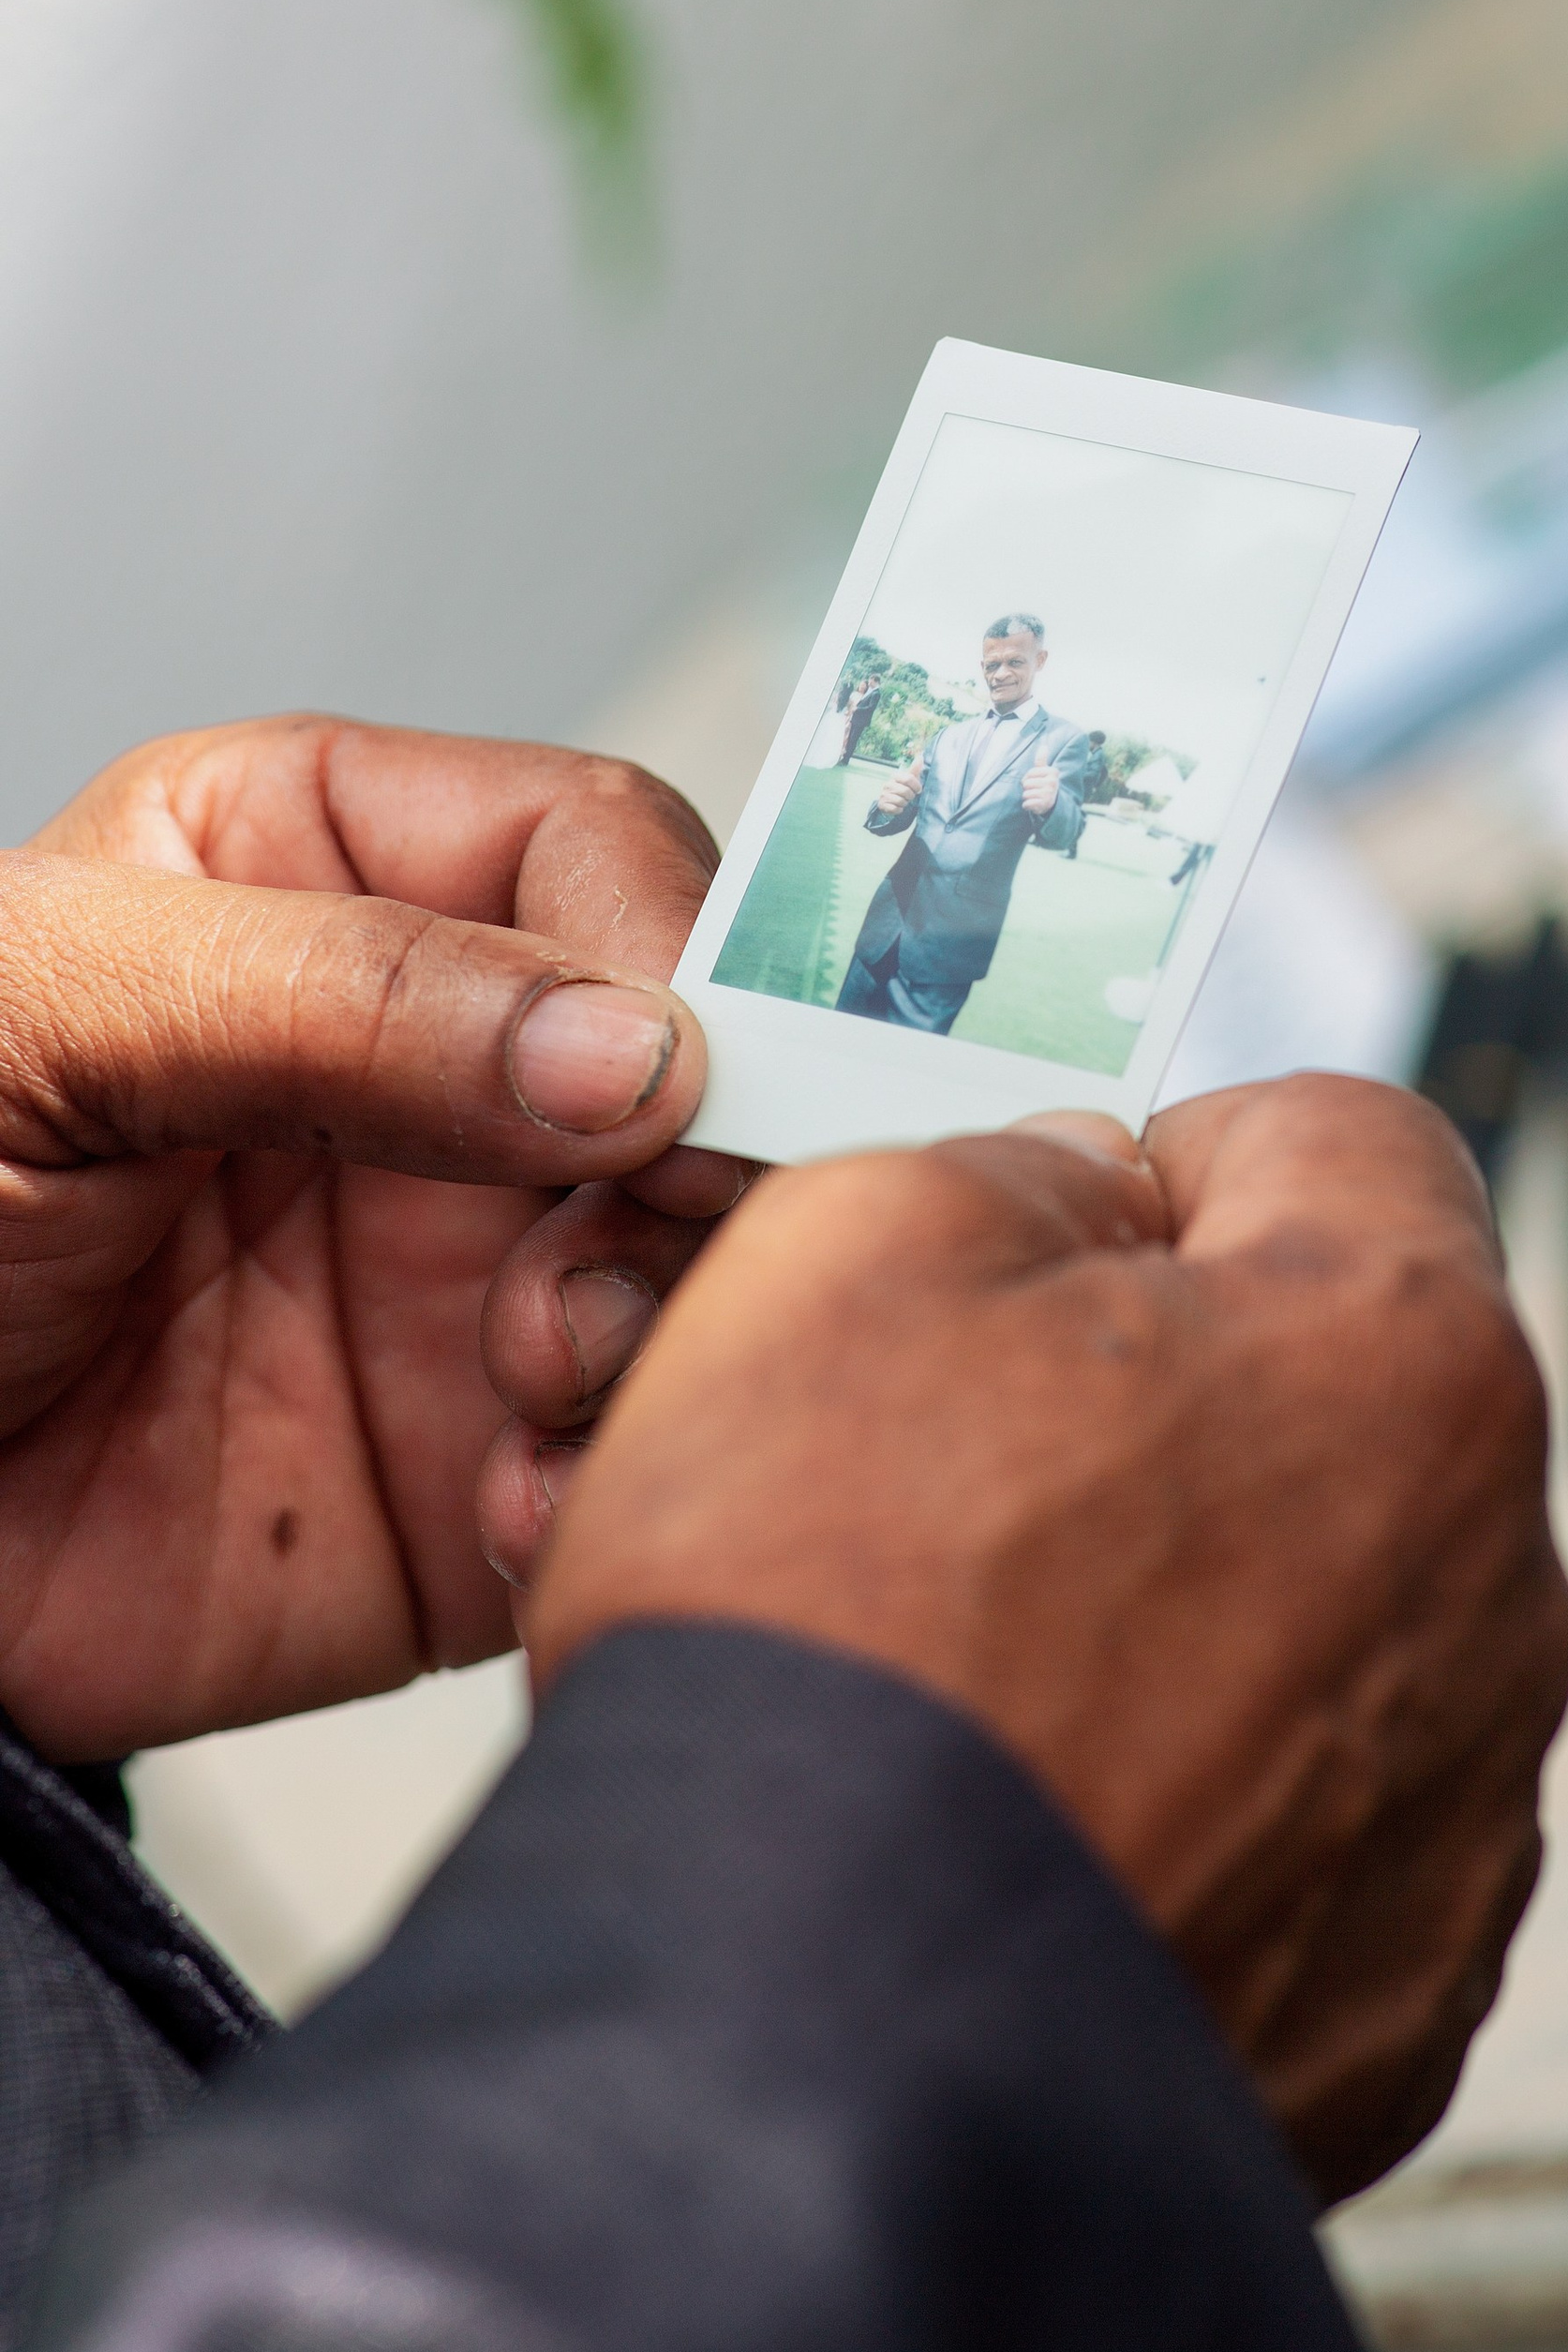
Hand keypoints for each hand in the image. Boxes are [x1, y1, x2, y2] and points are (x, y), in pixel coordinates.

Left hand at [0, 717, 741, 1762]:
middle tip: (613, 1247)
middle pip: (713, 1046)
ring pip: (718, 1250)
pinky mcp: (494, 1453)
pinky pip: (647, 1449)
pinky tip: (511, 1507)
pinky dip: (625, 1479)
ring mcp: (482, 1256)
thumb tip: (630, 1047)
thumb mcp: (44, 1026)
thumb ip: (331, 993)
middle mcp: (445, 1057)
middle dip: (707, 1150)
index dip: (671, 944)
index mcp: (328, 869)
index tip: (677, 1074)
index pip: (593, 844)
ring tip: (533, 1381)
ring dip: (673, 1320)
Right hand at [514, 1077, 1567, 2202]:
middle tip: (948, 1487)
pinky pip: (1297, 1853)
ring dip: (1174, 1625)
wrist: (790, 2069)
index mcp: (1407, 1353)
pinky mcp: (1389, 2022)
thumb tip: (1083, 1202)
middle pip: (1332, 1403)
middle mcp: (1496, 1588)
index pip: (1342, 1139)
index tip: (1041, 1244)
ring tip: (960, 1698)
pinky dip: (1180, 1830)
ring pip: (1316, 1632)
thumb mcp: (851, 1247)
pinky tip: (1017, 1853)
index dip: (1168, 1160)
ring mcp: (1459, 1825)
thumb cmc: (826, 1633)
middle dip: (1162, 1410)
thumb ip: (1013, 1165)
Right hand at [880, 757, 924, 814]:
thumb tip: (921, 756)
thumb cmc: (903, 788)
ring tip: (903, 801)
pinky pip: (895, 809)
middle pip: (906, 791)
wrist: (891, 801)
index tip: (918, 790)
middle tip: (909, 797)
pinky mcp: (882, 804)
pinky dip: (899, 810)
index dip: (916, 786)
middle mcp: (888, 784)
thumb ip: (915, 768)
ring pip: (901, 801)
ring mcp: (884, 794)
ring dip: (905, 803)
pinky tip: (898, 807)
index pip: (909, 778)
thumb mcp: (910, 778)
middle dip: (910, 796)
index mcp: (895, 776)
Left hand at [1021, 757, 1061, 817]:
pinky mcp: (1044, 804)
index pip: (1030, 773)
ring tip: (1034, 797)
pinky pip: (1027, 803)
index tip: (1035, 780)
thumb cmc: (1044, 783)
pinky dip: (1027, 805)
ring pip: (1026, 794)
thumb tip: (1044, 746)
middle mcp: (1052, 783)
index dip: (1028, 778)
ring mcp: (1049, 794)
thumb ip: (1042, 759)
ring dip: (1027, 797)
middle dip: (1027, 788)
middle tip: (1035, 790)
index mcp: (1053, 772)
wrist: (1052, 802)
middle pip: (1026, 784)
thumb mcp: (1044, 771)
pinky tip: (1033, 804)